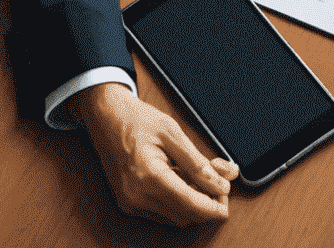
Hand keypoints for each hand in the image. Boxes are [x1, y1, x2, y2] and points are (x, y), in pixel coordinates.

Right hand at [72, 83, 237, 226]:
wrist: (105, 116)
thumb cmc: (136, 119)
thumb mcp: (172, 131)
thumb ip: (197, 161)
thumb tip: (221, 183)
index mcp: (149, 177)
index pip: (191, 205)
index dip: (215, 206)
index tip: (227, 198)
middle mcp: (137, 197)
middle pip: (185, 216)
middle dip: (207, 203)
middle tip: (220, 183)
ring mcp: (131, 203)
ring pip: (175, 218)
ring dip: (194, 204)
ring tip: (203, 178)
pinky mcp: (128, 203)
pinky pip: (161, 213)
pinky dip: (177, 202)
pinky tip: (184, 182)